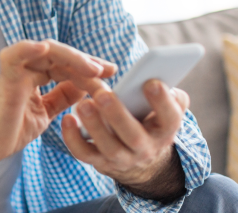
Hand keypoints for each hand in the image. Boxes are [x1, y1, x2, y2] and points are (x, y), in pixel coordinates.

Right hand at [0, 39, 116, 168]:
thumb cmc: (11, 129)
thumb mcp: (46, 111)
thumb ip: (63, 96)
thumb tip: (85, 87)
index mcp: (35, 74)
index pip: (66, 63)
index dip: (88, 66)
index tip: (110, 72)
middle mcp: (26, 67)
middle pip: (60, 54)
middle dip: (86, 61)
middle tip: (107, 70)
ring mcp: (15, 70)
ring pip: (46, 51)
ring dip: (72, 58)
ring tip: (92, 69)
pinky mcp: (5, 78)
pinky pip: (14, 56)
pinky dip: (28, 48)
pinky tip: (45, 48)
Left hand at [62, 79, 189, 193]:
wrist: (139, 158)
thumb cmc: (149, 120)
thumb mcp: (164, 109)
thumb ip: (167, 93)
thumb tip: (160, 75)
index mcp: (165, 130)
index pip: (170, 118)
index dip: (162, 102)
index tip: (151, 82)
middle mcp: (146, 148)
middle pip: (134, 136)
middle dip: (118, 114)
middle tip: (103, 94)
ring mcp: (122, 158)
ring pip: (109, 146)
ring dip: (94, 125)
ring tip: (83, 104)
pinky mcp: (100, 161)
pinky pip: (85, 153)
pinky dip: (73, 139)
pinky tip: (67, 119)